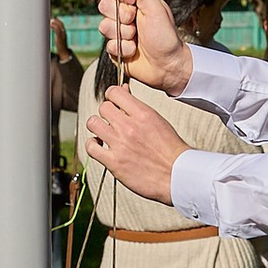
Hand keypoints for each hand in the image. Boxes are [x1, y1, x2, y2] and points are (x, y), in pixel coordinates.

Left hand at [82, 88, 183, 203]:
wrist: (177, 175)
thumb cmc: (171, 150)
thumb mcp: (158, 120)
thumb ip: (138, 107)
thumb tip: (124, 91)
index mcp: (143, 114)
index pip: (114, 92)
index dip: (112, 96)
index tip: (113, 102)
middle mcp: (129, 127)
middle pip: (103, 107)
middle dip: (106, 112)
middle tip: (111, 120)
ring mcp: (120, 145)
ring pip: (93, 123)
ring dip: (97, 127)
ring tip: (104, 132)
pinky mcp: (114, 163)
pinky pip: (91, 147)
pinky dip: (92, 145)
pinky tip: (100, 146)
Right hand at [97, 0, 191, 95]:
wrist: (167, 65)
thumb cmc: (166, 36)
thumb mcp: (156, 8)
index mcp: (134, 1)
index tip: (130, 0)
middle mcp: (124, 14)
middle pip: (104, 5)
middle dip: (120, 15)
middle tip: (135, 21)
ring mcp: (118, 32)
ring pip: (103, 26)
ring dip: (122, 34)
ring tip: (136, 38)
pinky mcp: (115, 48)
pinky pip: (108, 45)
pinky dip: (122, 48)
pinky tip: (133, 50)